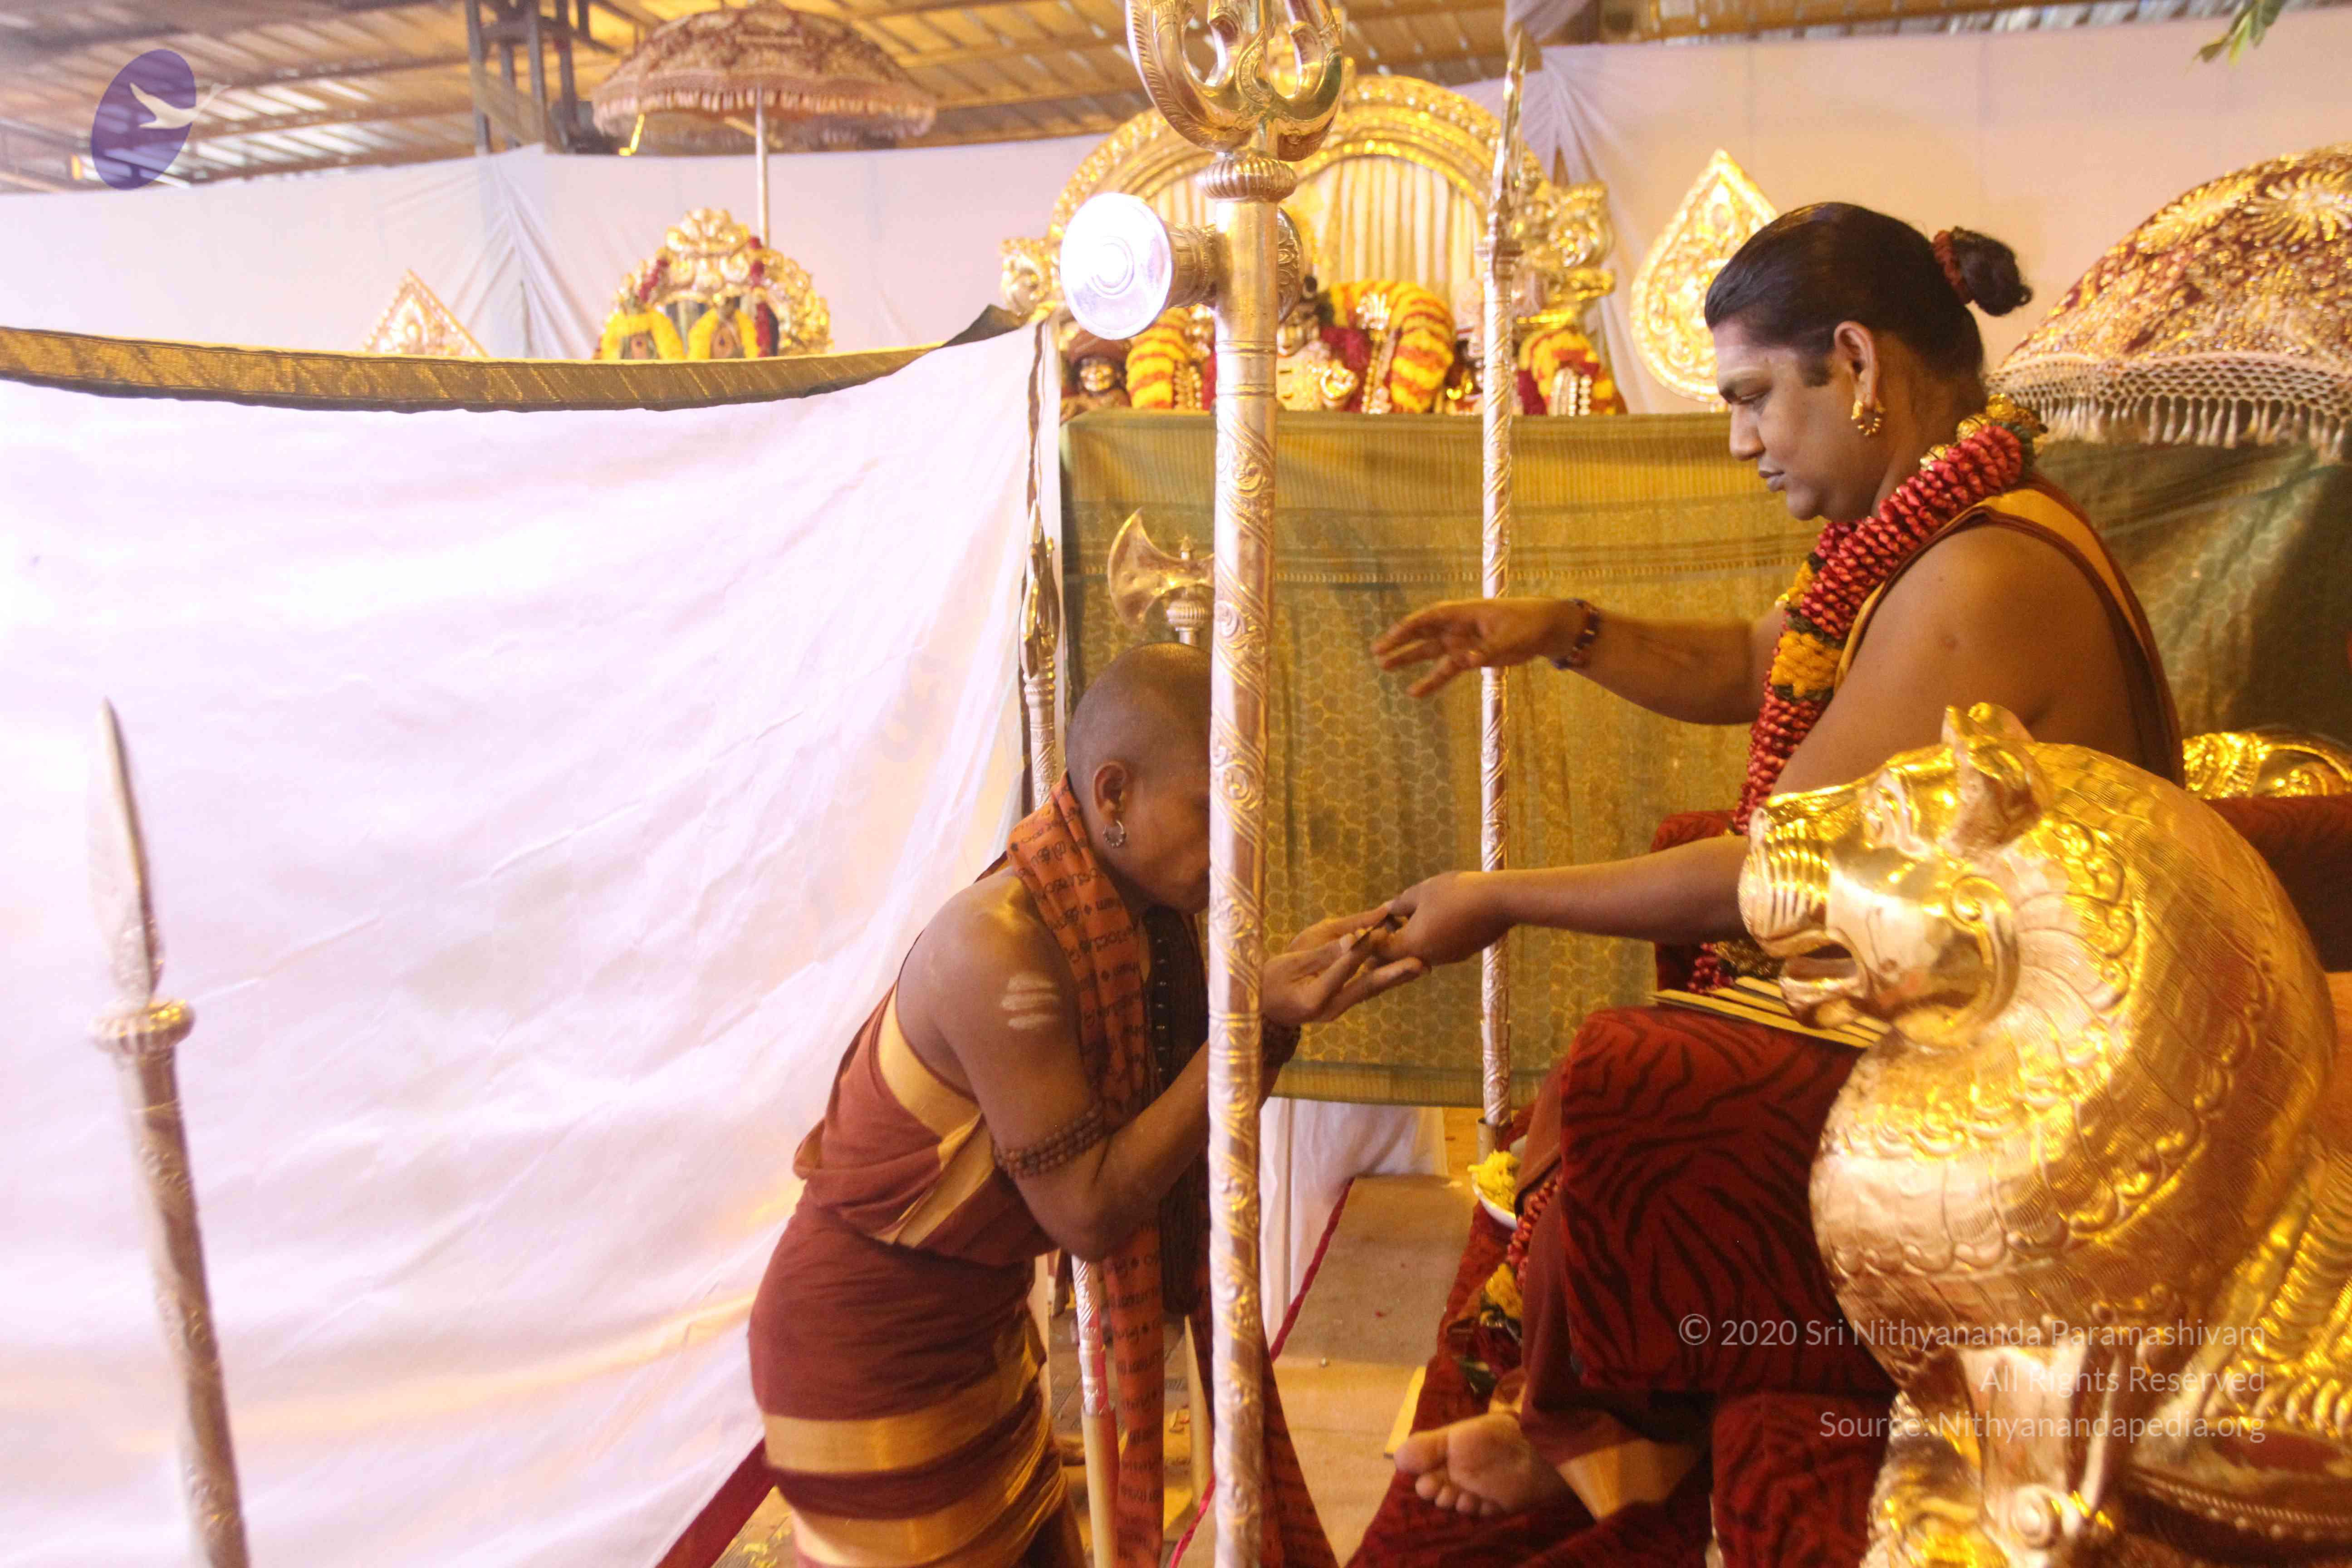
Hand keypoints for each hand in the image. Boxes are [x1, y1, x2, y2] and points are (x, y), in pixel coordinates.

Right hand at [1262, 903, 1426, 1027]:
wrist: (1262, 1009)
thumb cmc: (1270, 982)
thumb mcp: (1290, 964)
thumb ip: (1323, 954)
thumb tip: (1352, 940)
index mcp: (1314, 999)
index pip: (1344, 969)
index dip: (1364, 948)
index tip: (1384, 930)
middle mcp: (1332, 1009)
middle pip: (1368, 987)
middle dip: (1395, 973)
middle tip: (1421, 963)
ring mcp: (1339, 1009)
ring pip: (1371, 990)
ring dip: (1396, 977)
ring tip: (1422, 965)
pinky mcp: (1343, 1005)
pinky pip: (1366, 989)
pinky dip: (1383, 977)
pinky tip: (1401, 969)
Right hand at [1372, 598, 1584, 697]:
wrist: (1546, 630)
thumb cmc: (1529, 624)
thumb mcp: (1511, 637)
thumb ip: (1488, 650)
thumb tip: (1466, 661)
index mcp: (1464, 613)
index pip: (1430, 618)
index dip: (1408, 628)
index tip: (1390, 638)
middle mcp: (1458, 627)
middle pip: (1423, 634)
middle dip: (1400, 642)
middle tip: (1377, 653)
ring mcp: (1463, 642)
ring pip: (1430, 652)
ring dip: (1409, 659)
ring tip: (1385, 667)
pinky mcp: (1471, 657)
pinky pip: (1446, 670)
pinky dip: (1431, 681)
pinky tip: (1415, 691)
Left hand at [1376, 873, 1513, 967]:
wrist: (1499, 902)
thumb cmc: (1456, 893)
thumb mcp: (1421, 892)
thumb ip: (1399, 904)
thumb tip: (1386, 910)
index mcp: (1411, 945)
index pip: (1379, 954)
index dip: (1372, 941)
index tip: (1372, 924)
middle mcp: (1427, 958)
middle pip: (1398, 958)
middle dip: (1390, 942)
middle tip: (1388, 921)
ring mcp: (1447, 958)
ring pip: (1419, 954)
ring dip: (1411, 940)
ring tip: (1409, 917)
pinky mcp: (1462, 954)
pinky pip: (1437, 950)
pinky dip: (1430, 939)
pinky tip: (1434, 919)